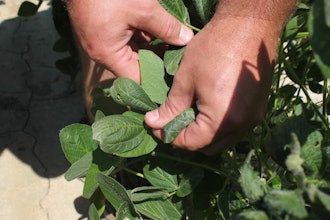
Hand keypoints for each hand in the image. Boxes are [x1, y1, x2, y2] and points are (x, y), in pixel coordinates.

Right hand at [66, 0, 193, 81]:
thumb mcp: (143, 8)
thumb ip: (166, 27)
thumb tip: (186, 39)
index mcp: (107, 54)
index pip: (136, 79)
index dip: (156, 80)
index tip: (175, 78)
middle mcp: (103, 51)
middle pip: (136, 65)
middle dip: (159, 61)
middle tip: (181, 61)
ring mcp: (104, 39)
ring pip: (134, 50)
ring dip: (153, 46)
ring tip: (176, 45)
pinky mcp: (106, 27)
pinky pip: (129, 38)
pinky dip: (144, 35)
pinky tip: (162, 31)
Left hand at [145, 16, 280, 153]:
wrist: (250, 26)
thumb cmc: (215, 48)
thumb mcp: (186, 78)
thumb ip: (170, 107)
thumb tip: (153, 123)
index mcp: (222, 120)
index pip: (191, 142)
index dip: (169, 136)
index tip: (155, 125)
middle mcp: (242, 126)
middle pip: (208, 146)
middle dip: (187, 138)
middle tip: (170, 120)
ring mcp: (253, 118)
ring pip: (222, 140)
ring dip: (203, 133)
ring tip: (187, 113)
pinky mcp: (258, 109)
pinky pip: (234, 129)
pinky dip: (217, 126)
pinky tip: (206, 107)